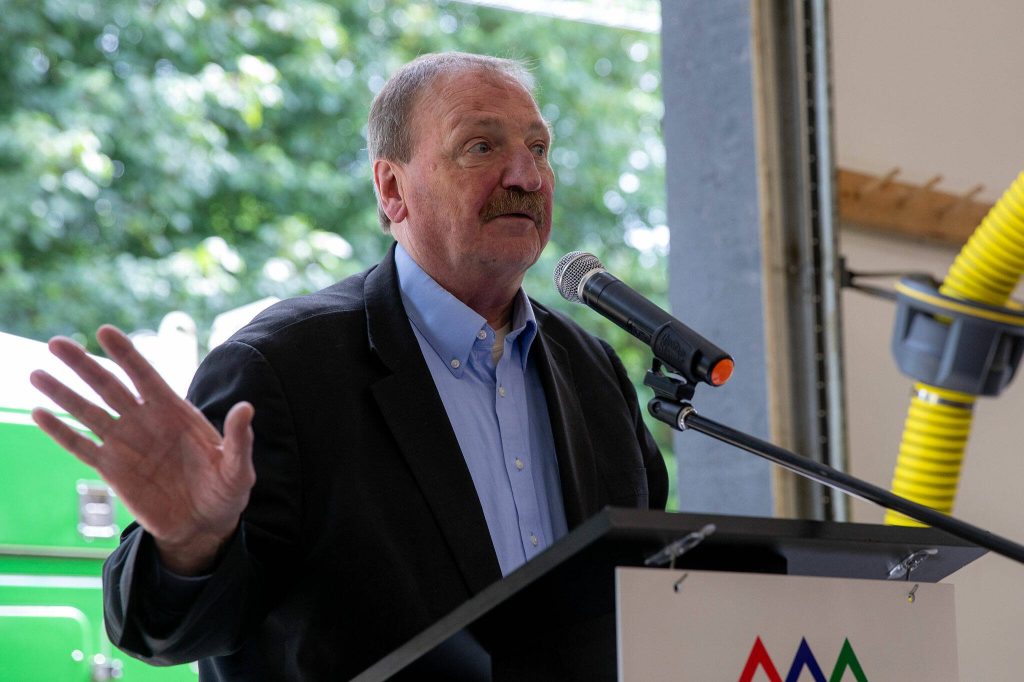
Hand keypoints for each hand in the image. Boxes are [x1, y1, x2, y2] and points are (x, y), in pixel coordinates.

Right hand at [30, 325, 255, 574]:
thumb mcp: (237, 467)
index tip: (104, 331)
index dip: (126, 354)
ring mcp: (126, 444)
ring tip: (36, 373)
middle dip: (84, 364)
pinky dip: (60, 431)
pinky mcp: (112, 469)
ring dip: (63, 393)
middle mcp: (146, 422)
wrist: (205, 525)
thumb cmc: (225, 491)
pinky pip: (81, 446)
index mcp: (176, 413)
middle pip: (110, 386)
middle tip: (56, 342)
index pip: (147, 376)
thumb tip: (247, 408)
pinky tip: (38, 413)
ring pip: (88, 411)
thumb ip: (239, 438)